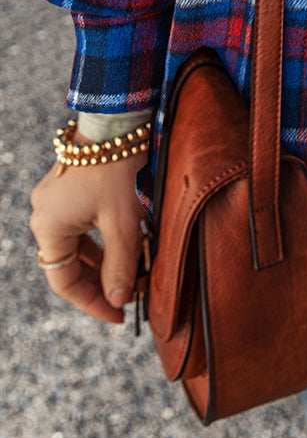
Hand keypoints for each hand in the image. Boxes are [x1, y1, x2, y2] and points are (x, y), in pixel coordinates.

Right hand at [29, 145, 146, 324]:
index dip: (92, 302)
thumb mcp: (122, 222)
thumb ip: (120, 264)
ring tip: (131, 275)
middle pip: (69, 264)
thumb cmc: (117, 169)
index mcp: (48, 226)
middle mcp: (43, 215)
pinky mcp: (67, 189)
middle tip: (129, 297)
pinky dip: (100, 240)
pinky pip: (80, 226)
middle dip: (100, 282)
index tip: (118, 315)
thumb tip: (119, 300)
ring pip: (76, 246)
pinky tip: (123, 247)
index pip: (65, 282)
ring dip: (102, 262)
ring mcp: (53, 201)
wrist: (117, 122)